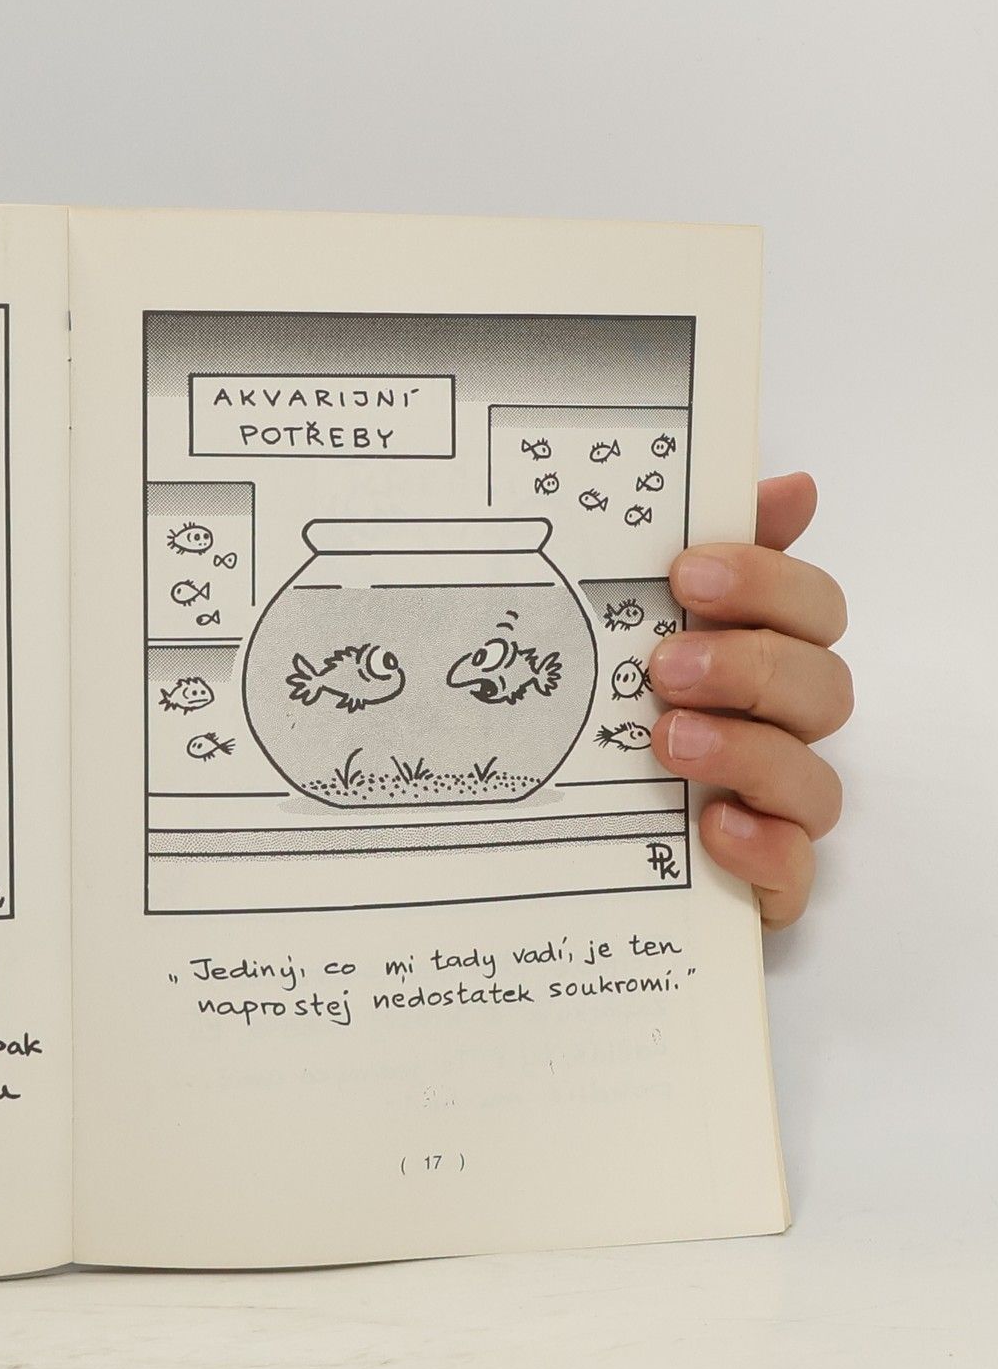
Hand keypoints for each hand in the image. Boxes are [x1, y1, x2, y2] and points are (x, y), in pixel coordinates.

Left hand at [649, 472, 850, 927]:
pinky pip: (794, 872)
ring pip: (813, 778)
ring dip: (746, 750)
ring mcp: (772, 809)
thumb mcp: (618, 631)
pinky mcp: (757, 882)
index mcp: (757, 659)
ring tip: (667, 739)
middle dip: (750, 665)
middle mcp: (776, 730)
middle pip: (821, 685)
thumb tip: (790, 486)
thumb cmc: (604, 725)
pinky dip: (763, 847)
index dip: (767, 580)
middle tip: (665, 665)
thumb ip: (697, 561)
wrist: (547, 845)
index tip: (688, 571)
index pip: (809, 606)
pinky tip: (713, 825)